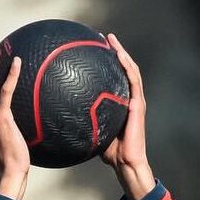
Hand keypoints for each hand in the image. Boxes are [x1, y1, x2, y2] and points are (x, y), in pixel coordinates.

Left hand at [100, 34, 154, 199]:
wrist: (125, 162)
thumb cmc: (110, 151)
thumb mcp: (94, 131)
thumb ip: (84, 120)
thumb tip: (61, 116)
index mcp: (121, 103)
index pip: (116, 77)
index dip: (109, 62)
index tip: (98, 49)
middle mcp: (130, 99)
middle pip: (125, 69)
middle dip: (117, 51)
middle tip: (105, 37)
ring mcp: (136, 101)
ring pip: (131, 71)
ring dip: (123, 54)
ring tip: (113, 41)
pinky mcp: (138, 106)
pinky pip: (133, 82)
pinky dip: (127, 68)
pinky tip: (120, 57)